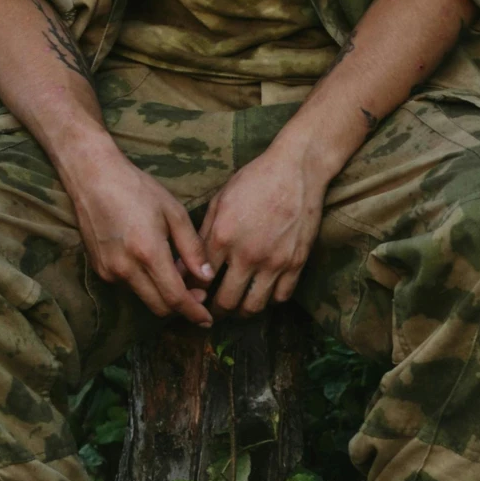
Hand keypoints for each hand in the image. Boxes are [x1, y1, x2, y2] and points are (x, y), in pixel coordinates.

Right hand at [64, 137, 213, 327]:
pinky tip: (153, 263)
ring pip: (144, 297)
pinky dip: (145, 283)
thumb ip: (192, 248)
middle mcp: (126, 268)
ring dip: (163, 294)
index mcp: (148, 253)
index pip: (174, 298)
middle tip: (198, 293)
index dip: (193, 312)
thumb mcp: (173, 212)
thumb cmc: (137, 189)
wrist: (93, 178)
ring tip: (176, 270)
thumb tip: (207, 277)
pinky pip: (129, 286)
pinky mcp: (99, 269)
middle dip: (181, 306)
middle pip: (159, 307)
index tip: (206, 319)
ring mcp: (109, 271)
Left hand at [201, 136, 329, 315]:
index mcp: (223, 237)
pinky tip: (262, 291)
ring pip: (253, 306)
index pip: (200, 279)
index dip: (194, 291)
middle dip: (215, 309)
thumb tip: (183, 262)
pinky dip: (269, 300)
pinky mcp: (296, 263)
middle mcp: (247, 254)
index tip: (194, 294)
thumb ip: (202, 234)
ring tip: (237, 305)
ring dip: (242, 310)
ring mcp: (274, 261)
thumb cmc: (254, 180)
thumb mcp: (220, 201)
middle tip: (213, 309)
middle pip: (226, 301)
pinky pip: (280, 297)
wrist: (296, 169)